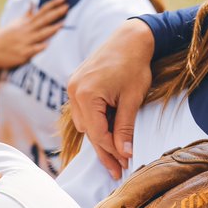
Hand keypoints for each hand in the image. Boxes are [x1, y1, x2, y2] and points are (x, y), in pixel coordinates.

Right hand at [0, 0, 67, 72]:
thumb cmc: (6, 37)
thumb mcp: (16, 24)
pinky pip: (32, 50)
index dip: (53, 4)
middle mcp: (26, 31)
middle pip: (43, 20)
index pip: (42, 11)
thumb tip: (33, 2)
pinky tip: (47, 45)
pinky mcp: (22, 54)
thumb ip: (27, 14)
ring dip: (51, 30)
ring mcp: (25, 42)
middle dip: (55, 13)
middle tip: (67, 6)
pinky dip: (39, 47)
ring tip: (62, 24)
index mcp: (26, 23)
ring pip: (40, 35)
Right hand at [67, 19, 154, 179]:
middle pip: (88, 131)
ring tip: (116, 154)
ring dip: (99, 137)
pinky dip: (95, 122)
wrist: (130, 38)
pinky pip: (83, 111)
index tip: (124, 165)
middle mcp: (74, 91)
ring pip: (84, 123)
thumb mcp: (133, 98)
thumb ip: (125, 127)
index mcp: (86, 94)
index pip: (98, 133)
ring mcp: (73, 87)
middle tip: (118, 169)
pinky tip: (108, 133)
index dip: (112, 152)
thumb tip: (125, 153)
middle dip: (104, 150)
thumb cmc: (134, 65)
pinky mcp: (77, 84)